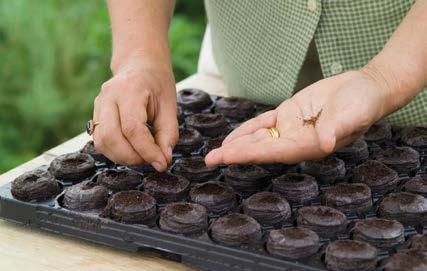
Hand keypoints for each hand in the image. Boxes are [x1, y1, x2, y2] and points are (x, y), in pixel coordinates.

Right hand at [93, 62, 177, 170]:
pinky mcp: (95, 114)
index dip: (147, 151)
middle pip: (111, 137)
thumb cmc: (157, 83)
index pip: (133, 128)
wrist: (140, 65)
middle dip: (132, 157)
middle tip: (151, 160)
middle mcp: (108, 96)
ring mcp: (98, 104)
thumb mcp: (170, 106)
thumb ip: (168, 134)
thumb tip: (163, 160)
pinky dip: (115, 152)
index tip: (161, 163)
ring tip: (142, 156)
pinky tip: (131, 150)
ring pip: (102, 142)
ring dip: (122, 157)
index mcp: (129, 89)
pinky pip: (99, 140)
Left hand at [205, 70, 390, 165]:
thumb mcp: (353, 113)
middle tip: (210, 160)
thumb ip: (337, 128)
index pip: (275, 152)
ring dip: (237, 144)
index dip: (251, 154)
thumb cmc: (363, 103)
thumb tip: (326, 143)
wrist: (365, 88)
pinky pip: (264, 123)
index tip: (229, 156)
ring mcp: (291, 128)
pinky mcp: (288, 113)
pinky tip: (232, 138)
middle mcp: (296, 141)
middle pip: (261, 149)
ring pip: (259, 138)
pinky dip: (248, 129)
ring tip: (214, 153)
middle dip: (236, 154)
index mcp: (310, 145)